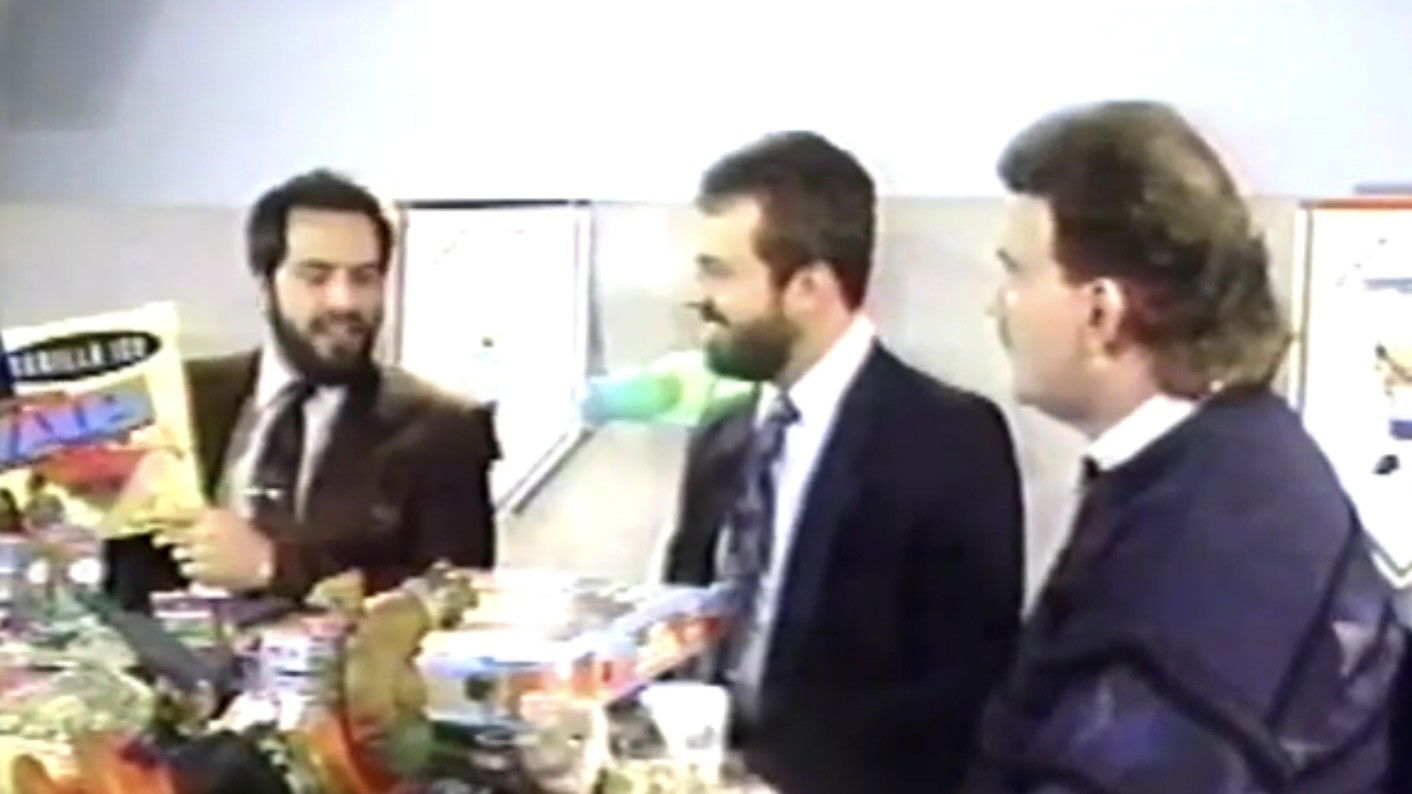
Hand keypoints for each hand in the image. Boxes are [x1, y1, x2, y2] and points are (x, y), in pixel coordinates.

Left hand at [159, 508, 274, 590]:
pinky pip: (188, 572)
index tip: (143, 517)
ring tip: (198, 556)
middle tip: (161, 540)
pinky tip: (207, 569)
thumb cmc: (256, 536)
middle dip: (164, 538)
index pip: (174, 514)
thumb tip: (183, 517)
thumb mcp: (232, 517)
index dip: (157, 516)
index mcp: (209, 517)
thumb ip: (207, 516)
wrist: (271, 562)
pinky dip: (194, 571)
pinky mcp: (202, 575)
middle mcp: (199, 535)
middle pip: (170, 536)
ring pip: (178, 555)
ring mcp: (199, 557)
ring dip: (184, 555)